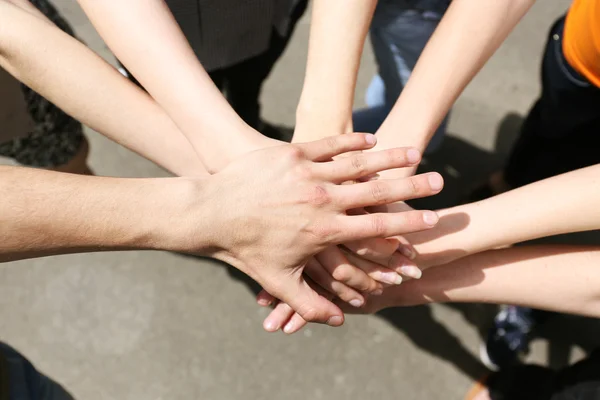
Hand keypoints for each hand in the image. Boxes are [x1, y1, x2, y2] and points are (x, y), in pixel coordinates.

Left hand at [184, 134, 441, 326]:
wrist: (209, 211)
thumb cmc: (244, 249)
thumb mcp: (278, 281)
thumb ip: (311, 304)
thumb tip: (340, 322)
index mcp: (324, 230)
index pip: (377, 226)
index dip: (408, 224)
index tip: (432, 220)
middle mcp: (322, 198)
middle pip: (376, 191)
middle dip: (412, 186)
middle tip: (439, 179)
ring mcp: (307, 172)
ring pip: (357, 163)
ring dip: (388, 158)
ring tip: (414, 152)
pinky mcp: (292, 153)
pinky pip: (330, 144)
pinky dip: (352, 141)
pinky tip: (372, 138)